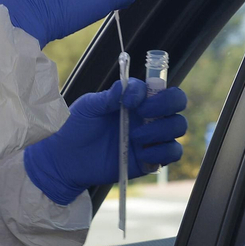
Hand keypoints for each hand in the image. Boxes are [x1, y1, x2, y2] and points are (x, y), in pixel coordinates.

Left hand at [24, 79, 187, 205]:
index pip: (159, 86)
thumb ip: (108, 97)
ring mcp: (151, 137)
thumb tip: (124, 86)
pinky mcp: (149, 159)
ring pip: (178, 127)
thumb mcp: (88, 107)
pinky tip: (141, 154)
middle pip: (177, 102)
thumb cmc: (76, 127)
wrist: (66, 158)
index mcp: (134, 99)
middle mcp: (147, 115)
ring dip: (161, 130)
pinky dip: (162, 152)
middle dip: (165, 105)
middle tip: (142, 113)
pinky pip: (171, 153)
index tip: (127, 101)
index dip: (150, 91)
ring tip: (135, 137)